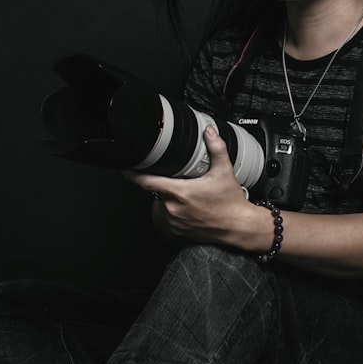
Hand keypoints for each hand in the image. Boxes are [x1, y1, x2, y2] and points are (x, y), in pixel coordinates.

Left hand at [121, 126, 259, 246]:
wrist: (237, 226)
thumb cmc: (230, 203)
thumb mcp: (224, 171)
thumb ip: (216, 148)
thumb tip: (209, 132)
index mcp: (179, 192)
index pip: (146, 181)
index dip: (132, 174)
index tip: (125, 168)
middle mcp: (173, 208)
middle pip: (156, 191)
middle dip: (165, 184)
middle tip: (184, 182)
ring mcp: (174, 221)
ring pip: (160, 204)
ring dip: (168, 198)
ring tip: (189, 196)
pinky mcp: (177, 231)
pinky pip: (166, 218)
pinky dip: (172, 211)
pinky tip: (188, 207)